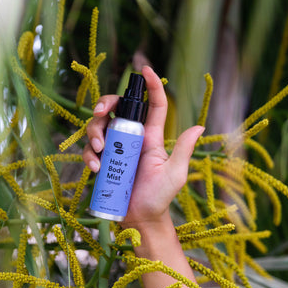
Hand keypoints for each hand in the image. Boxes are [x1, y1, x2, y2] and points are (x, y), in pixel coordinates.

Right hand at [83, 66, 203, 230]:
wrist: (141, 219)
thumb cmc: (160, 196)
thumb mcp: (175, 173)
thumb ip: (184, 149)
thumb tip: (199, 126)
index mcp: (150, 136)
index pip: (153, 105)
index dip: (150, 86)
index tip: (144, 69)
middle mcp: (131, 138)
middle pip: (115, 109)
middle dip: (105, 104)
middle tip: (100, 112)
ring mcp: (115, 150)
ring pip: (98, 127)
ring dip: (94, 132)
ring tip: (99, 150)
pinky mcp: (102, 162)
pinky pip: (89, 150)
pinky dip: (89, 155)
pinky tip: (96, 167)